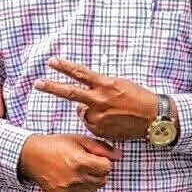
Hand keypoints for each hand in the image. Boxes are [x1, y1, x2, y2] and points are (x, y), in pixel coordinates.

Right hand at [17, 134, 119, 191]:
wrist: (31, 156)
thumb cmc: (56, 145)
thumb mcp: (79, 139)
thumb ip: (101, 147)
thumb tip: (119, 156)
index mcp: (80, 162)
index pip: (107, 167)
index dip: (103, 161)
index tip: (94, 157)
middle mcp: (75, 179)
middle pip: (102, 180)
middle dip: (98, 172)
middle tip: (86, 163)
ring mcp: (68, 191)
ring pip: (94, 190)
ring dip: (91, 181)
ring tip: (78, 171)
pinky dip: (81, 189)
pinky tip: (71, 179)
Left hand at [34, 59, 159, 140]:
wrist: (154, 117)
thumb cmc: (138, 98)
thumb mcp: (119, 85)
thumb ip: (99, 88)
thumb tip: (83, 98)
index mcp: (105, 84)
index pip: (80, 73)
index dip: (64, 67)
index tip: (52, 61)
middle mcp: (100, 99)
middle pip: (70, 92)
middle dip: (51, 87)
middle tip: (37, 83)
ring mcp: (99, 115)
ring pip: (82, 113)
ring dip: (89, 111)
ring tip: (108, 111)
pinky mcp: (101, 129)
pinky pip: (91, 125)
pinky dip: (97, 123)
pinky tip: (111, 121)